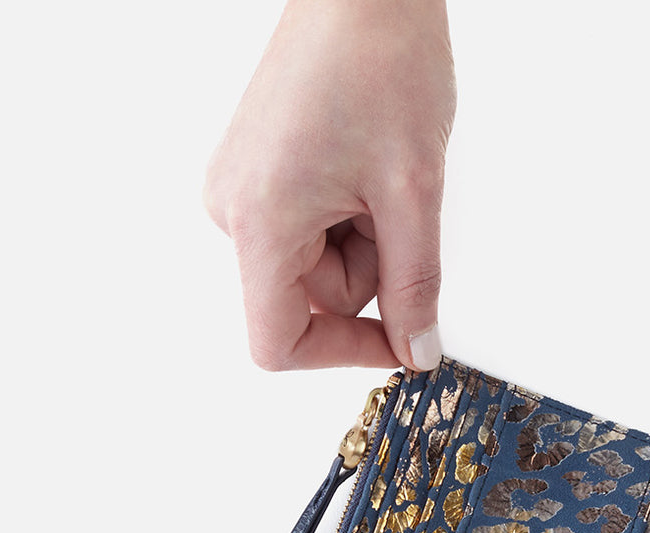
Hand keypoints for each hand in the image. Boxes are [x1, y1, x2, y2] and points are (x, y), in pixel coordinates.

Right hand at [203, 0, 454, 370]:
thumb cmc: (380, 62)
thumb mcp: (414, 194)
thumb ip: (415, 285)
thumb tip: (415, 349)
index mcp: (257, 219)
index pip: (277, 342)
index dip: (343, 353)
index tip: (400, 341)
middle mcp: (233, 208)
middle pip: (311, 300)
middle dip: (371, 271)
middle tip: (397, 205)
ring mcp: (243, 189)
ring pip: (319, 266)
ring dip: (366, 241)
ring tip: (380, 172)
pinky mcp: (260, 174)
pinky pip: (312, 231)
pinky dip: (351, 217)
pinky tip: (364, 167)